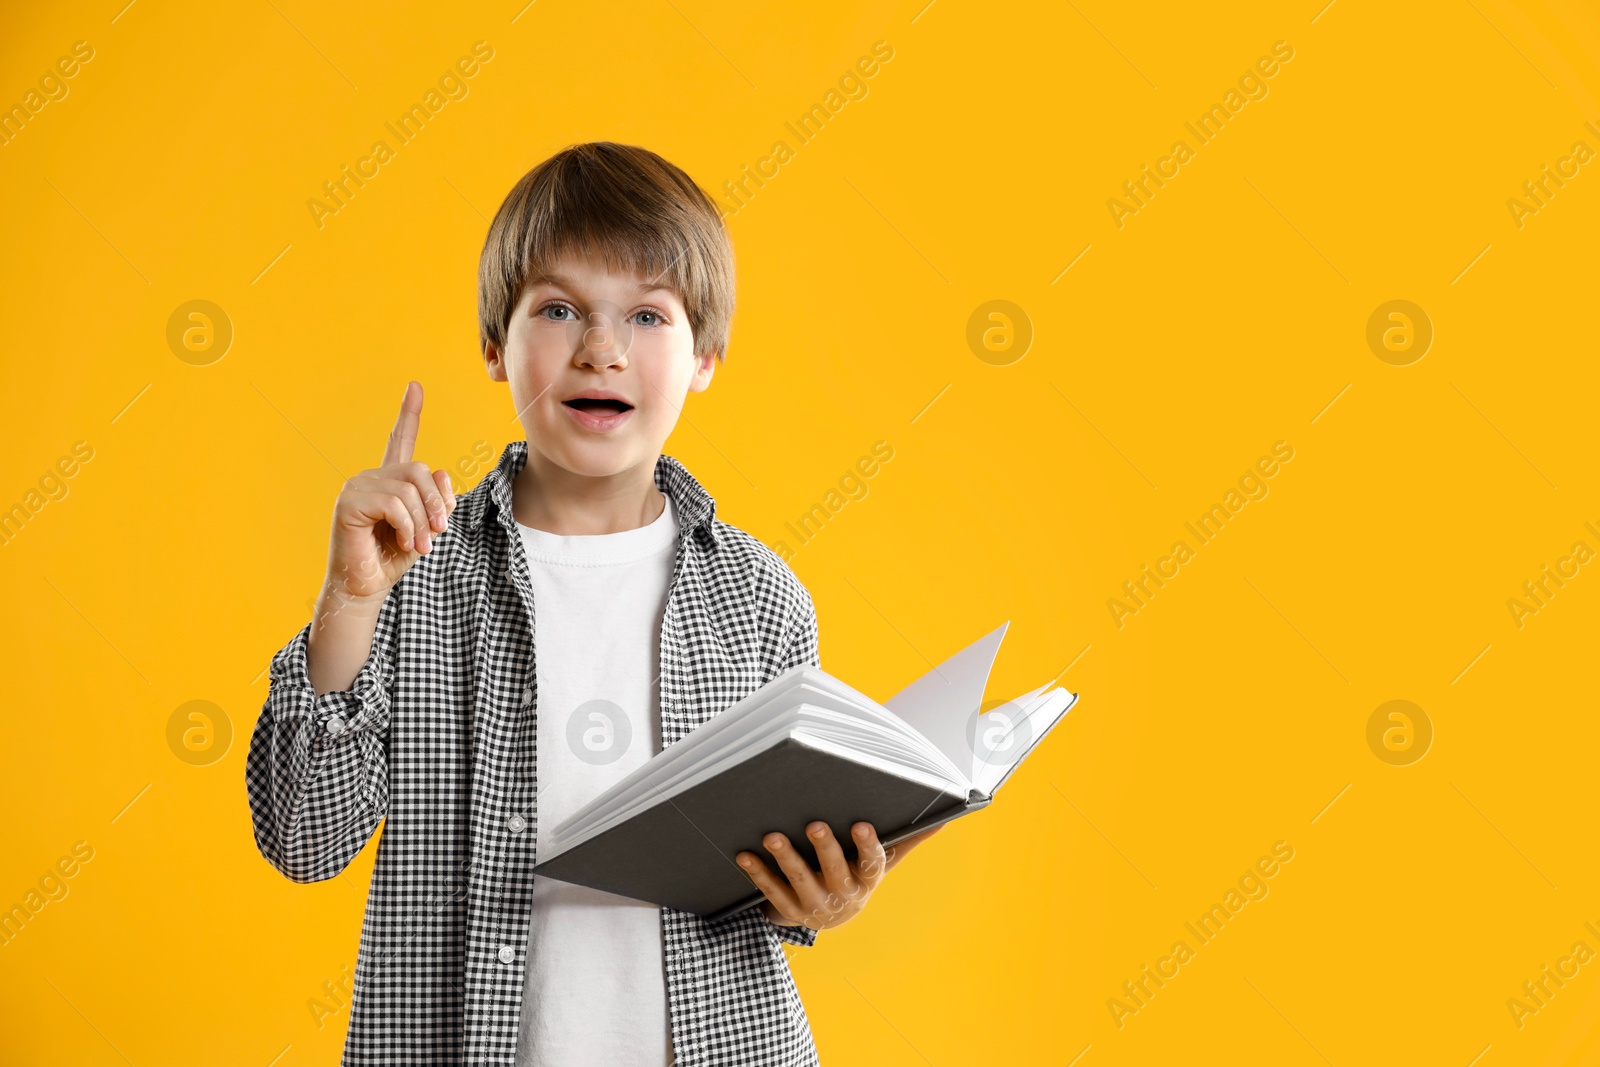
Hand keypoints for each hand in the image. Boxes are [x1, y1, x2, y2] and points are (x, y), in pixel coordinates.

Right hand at [323, 381, 456, 606]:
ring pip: (409, 489)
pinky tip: (407, 543)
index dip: (408, 413)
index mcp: (390, 481)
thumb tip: (443, 473)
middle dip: (437, 504)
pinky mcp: (348, 502)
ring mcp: (357, 487)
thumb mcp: (428, 526)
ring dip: (424, 521)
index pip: (399, 441)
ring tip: (421, 545)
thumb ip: (439, 499)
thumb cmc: (393, 558)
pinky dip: (409, 526)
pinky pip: (394, 503)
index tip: (415, 386)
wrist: (366, 586)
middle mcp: (370, 477)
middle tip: (439, 533)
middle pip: (420, 470)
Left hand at [735, 821, 944, 931]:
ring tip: (772, 837)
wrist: (828, 917)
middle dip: (824, 848)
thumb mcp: (880, 864)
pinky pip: (771, 891)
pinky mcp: (788, 909)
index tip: (860, 825)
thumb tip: (944, 819)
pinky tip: (743, 855)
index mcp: (865, 881)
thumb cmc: (856, 877)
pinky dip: (757, 873)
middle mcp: (842, 896)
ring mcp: (813, 905)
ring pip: (798, 881)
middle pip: (833, 870)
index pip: (871, 864)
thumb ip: (906, 841)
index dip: (866, 846)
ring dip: (785, 858)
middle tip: (813, 825)